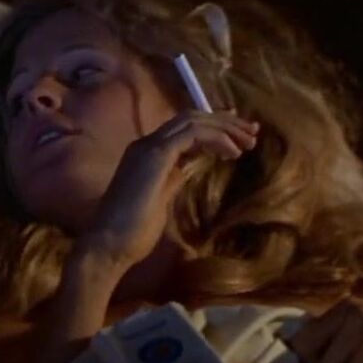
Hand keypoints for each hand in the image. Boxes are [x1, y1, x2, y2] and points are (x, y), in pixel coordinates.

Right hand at [76, 109, 258, 269]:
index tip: (239, 137)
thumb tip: (188, 168)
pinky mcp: (156, 154)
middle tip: (253, 133)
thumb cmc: (132, 233)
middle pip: (191, 118)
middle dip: (225, 122)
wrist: (109, 244)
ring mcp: (149, 147)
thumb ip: (172, 180)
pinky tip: (232, 152)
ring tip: (248, 142)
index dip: (214, 128)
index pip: (184, 129)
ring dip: (224, 127)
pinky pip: (191, 134)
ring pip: (192, 121)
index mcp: (147, 154)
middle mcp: (146, 144)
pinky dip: (215, 138)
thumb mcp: (160, 200)